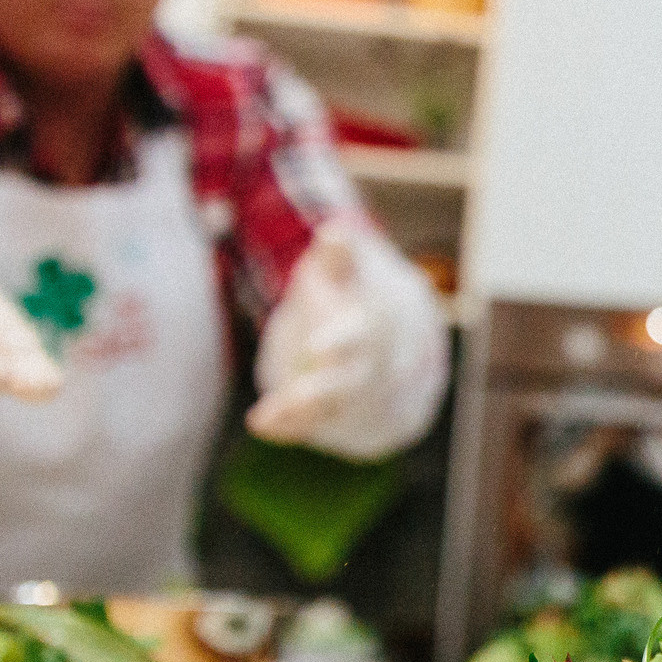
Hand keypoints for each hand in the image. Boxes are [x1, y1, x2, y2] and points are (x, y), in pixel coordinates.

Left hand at [247, 217, 447, 460]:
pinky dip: (292, 428)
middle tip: (292, 397)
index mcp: (375, 328)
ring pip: (334, 410)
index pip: (361, 337)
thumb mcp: (350, 273)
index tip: (318, 349)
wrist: (398, 348)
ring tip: (264, 417)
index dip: (341, 343)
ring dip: (301, 414)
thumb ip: (339, 259)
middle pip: (351, 383)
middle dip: (322, 391)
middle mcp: (374, 368)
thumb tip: (334, 233)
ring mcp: (361, 397)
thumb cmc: (358, 300)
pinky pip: (319, 427)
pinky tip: (263, 424)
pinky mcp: (345, 418)